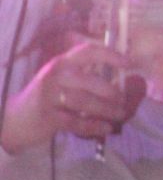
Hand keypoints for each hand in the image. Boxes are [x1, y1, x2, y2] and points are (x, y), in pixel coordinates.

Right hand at [1, 39, 142, 153]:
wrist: (16, 118)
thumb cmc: (48, 96)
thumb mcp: (62, 78)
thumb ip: (86, 75)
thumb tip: (124, 79)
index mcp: (62, 62)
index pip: (89, 51)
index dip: (111, 55)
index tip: (130, 63)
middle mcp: (56, 75)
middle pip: (91, 82)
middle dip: (112, 92)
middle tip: (124, 100)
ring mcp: (50, 96)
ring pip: (85, 103)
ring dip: (106, 110)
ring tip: (119, 115)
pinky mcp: (48, 117)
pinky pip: (76, 122)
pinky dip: (94, 126)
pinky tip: (106, 128)